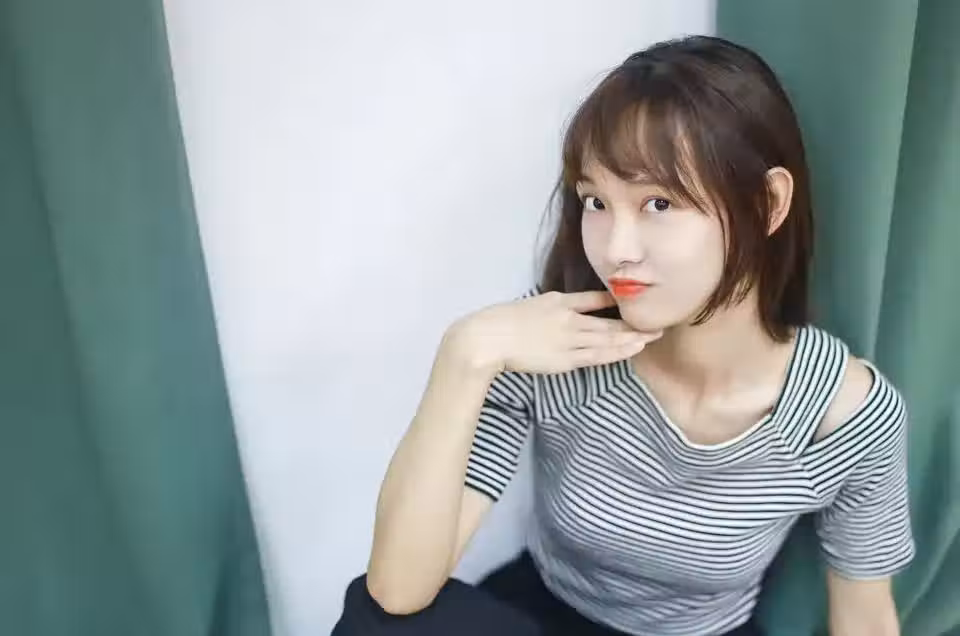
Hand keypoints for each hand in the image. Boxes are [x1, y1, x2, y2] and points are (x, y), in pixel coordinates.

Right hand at [443, 290, 661, 375]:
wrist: (488, 338)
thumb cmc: (499, 323)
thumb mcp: (528, 306)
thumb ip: (547, 310)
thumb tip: (558, 315)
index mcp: (557, 302)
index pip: (592, 299)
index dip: (614, 302)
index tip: (630, 303)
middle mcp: (568, 318)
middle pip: (607, 323)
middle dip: (633, 325)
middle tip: (657, 324)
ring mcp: (568, 339)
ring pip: (607, 340)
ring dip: (631, 339)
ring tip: (650, 338)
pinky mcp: (563, 359)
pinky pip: (596, 356)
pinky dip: (615, 353)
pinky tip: (630, 350)